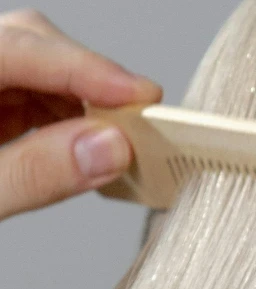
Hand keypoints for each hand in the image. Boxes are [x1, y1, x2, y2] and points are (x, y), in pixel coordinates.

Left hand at [0, 9, 162, 220]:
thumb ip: (31, 173)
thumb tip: (107, 148)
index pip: (16, 49)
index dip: (85, 68)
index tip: (140, 98)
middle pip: (31, 47)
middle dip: (90, 84)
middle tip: (140, 125)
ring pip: (38, 72)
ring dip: (84, 106)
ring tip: (118, 145)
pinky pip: (32, 100)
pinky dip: (67, 124)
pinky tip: (86, 148)